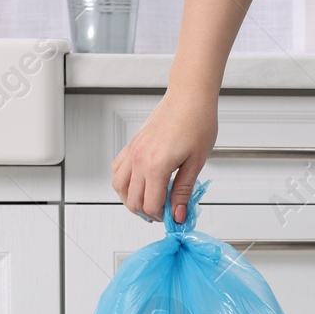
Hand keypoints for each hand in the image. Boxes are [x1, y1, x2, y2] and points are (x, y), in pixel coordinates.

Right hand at [111, 88, 217, 222]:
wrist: (189, 96)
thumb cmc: (197, 122)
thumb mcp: (196, 162)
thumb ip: (183, 191)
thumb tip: (178, 213)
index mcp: (155, 166)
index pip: (150, 205)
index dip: (163, 216)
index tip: (175, 216)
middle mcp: (139, 159)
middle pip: (133, 200)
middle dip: (148, 213)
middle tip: (165, 213)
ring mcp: (133, 151)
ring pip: (119, 187)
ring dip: (131, 200)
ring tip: (149, 203)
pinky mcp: (132, 144)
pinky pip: (117, 168)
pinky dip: (124, 182)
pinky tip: (138, 183)